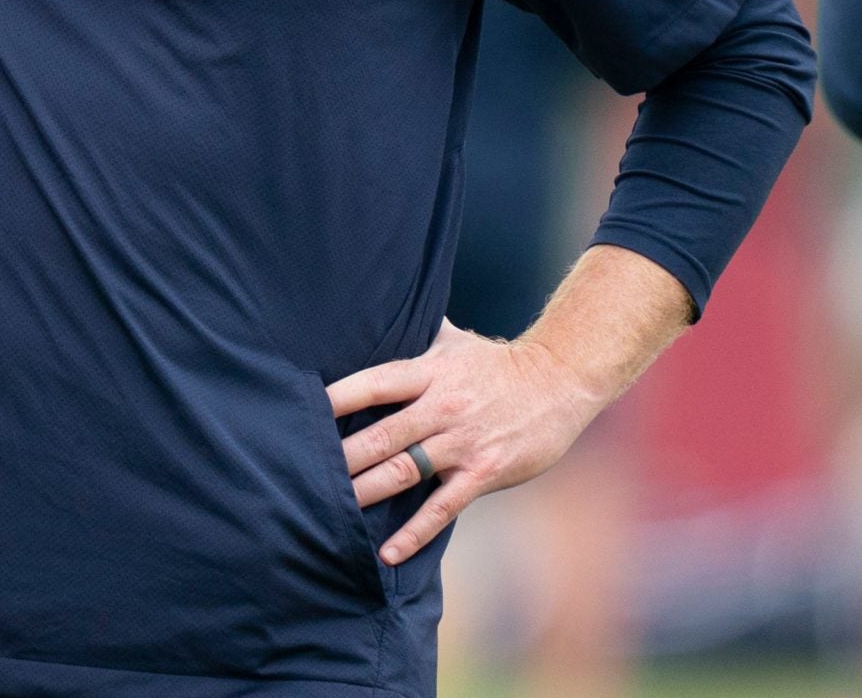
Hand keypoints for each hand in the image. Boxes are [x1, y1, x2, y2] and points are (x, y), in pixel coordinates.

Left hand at [325, 320, 603, 565]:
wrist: (559, 383)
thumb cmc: (497, 363)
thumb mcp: (453, 340)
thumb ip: (415, 332)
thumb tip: (377, 308)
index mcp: (429, 372)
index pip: (373, 384)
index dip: (338, 397)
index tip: (302, 411)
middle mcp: (441, 408)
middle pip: (380, 435)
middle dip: (341, 456)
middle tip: (303, 471)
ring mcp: (462, 444)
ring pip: (403, 472)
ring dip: (365, 491)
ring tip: (331, 507)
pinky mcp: (483, 473)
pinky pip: (442, 508)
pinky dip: (414, 533)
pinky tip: (387, 553)